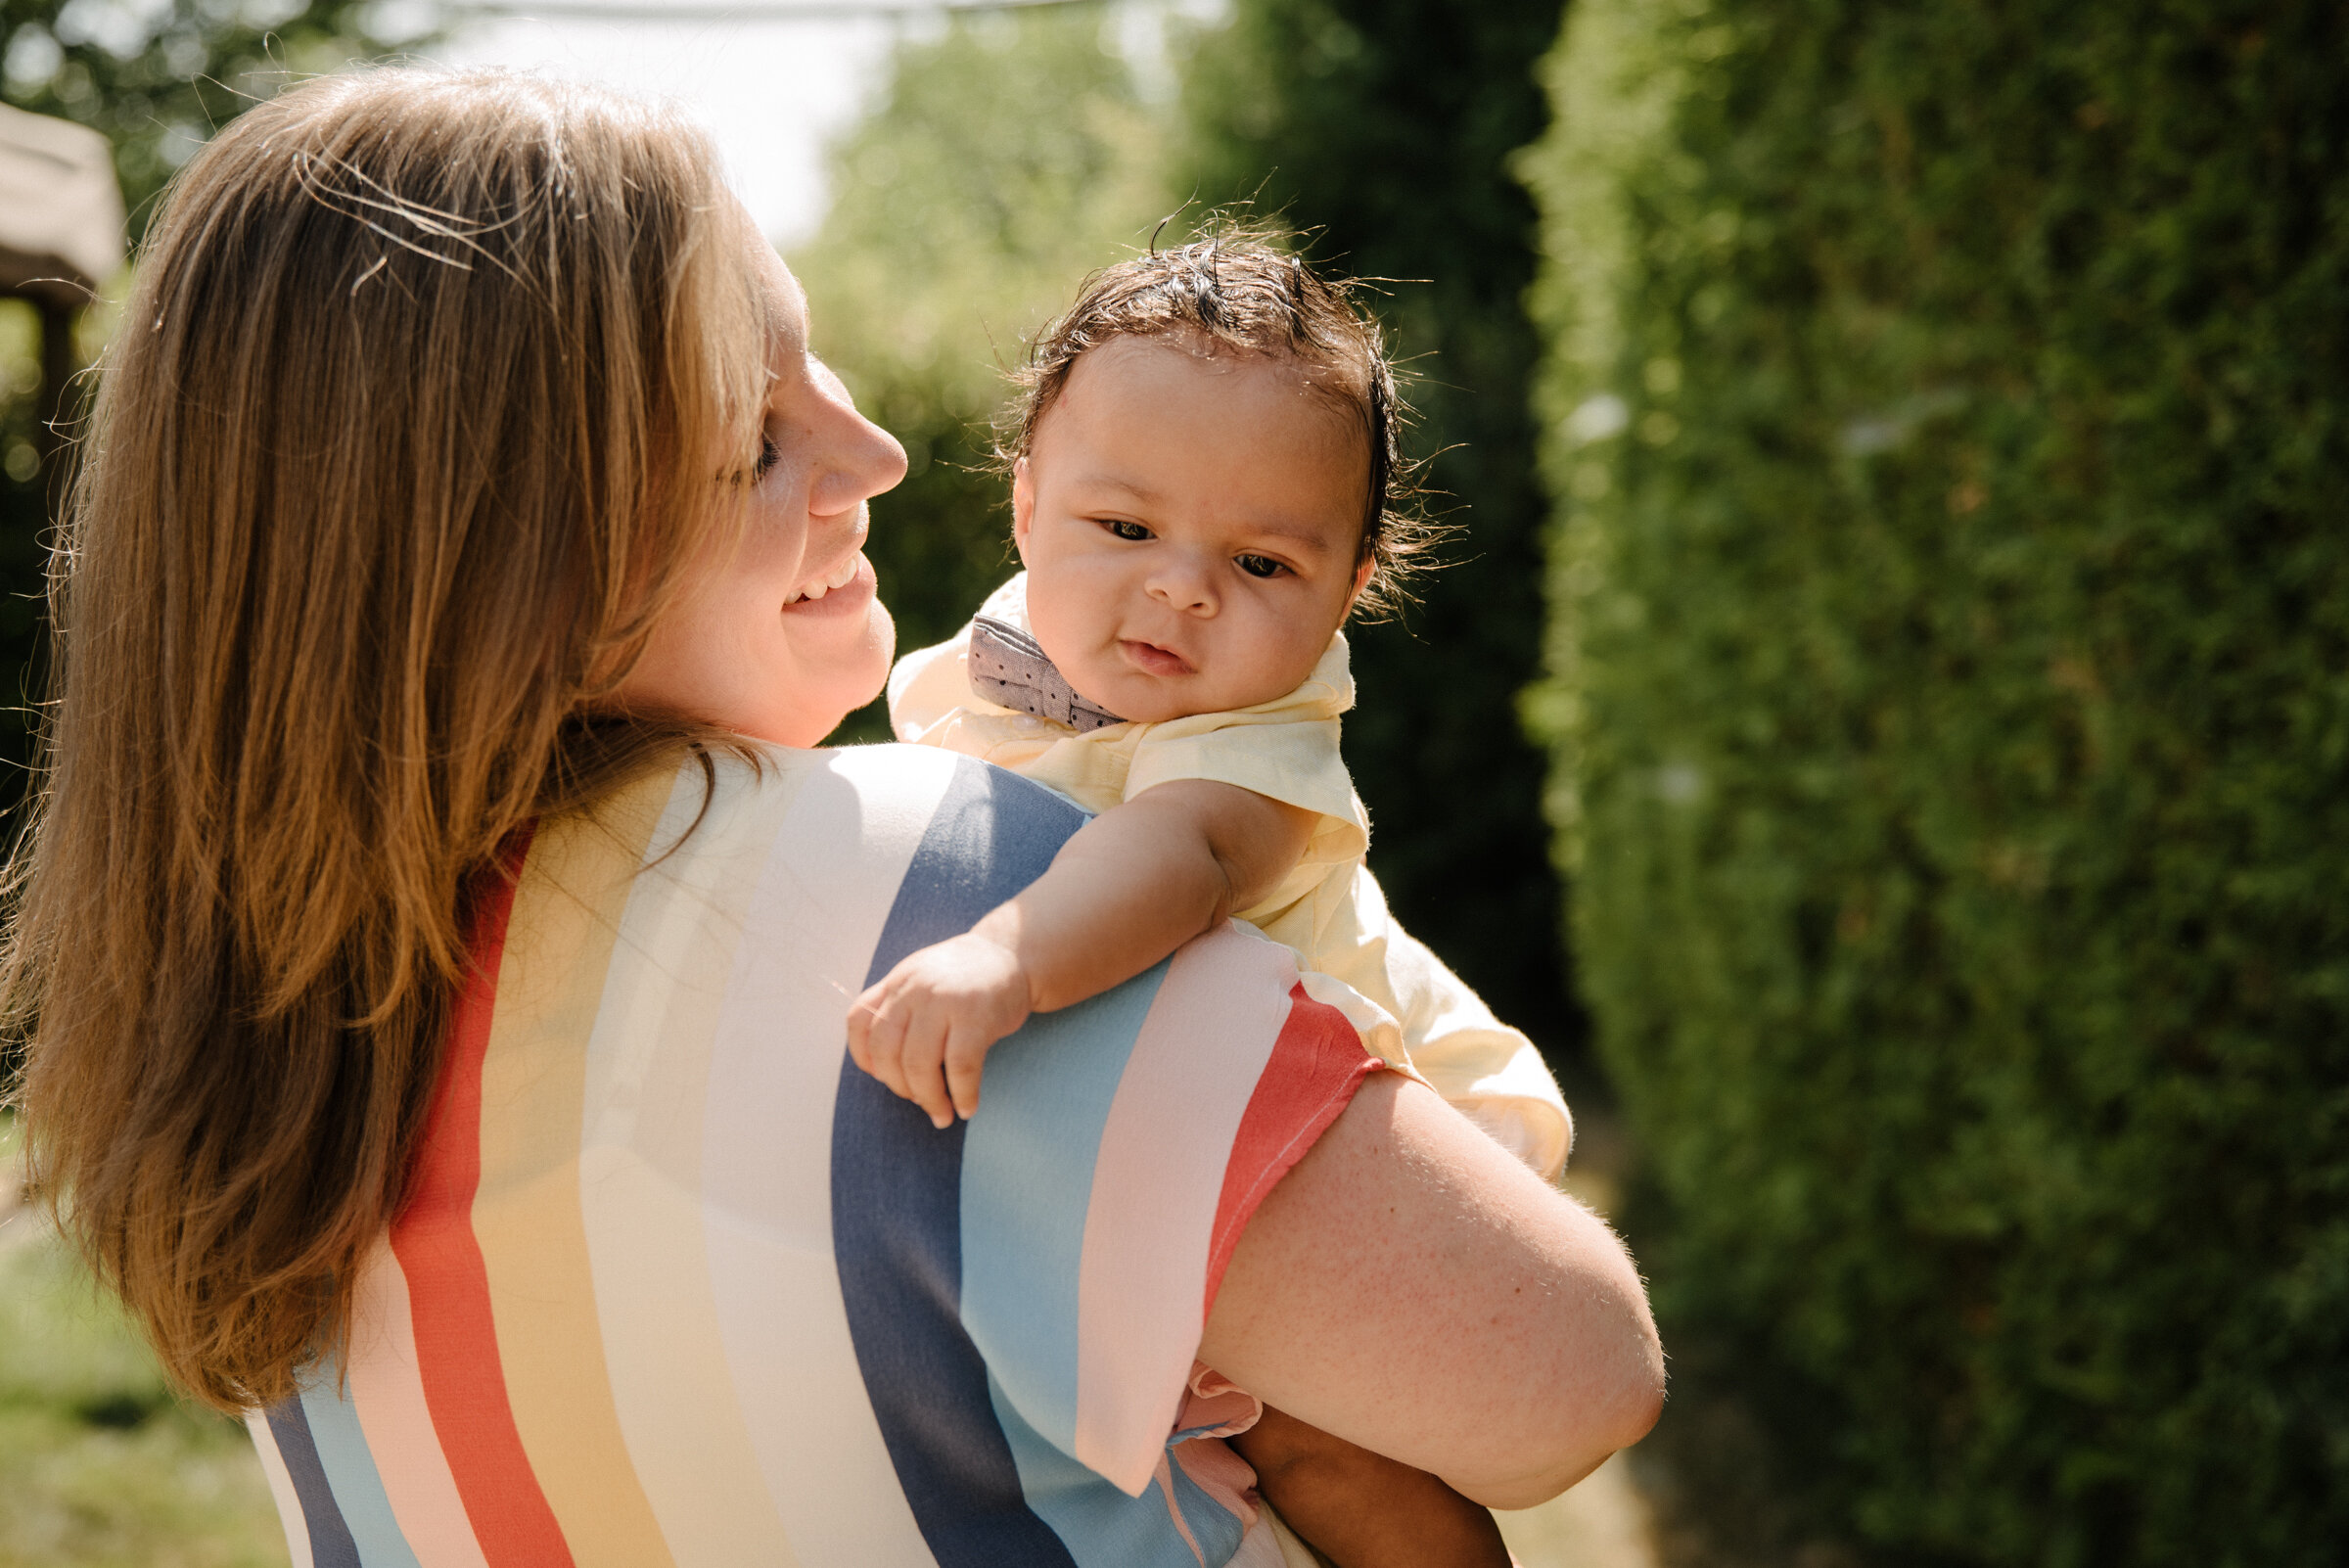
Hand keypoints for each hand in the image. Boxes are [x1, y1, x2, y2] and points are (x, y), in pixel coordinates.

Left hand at [847, 932, 1033, 1126]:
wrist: (1012, 954)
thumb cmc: (964, 977)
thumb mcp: (921, 978)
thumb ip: (898, 1008)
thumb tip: (881, 1067)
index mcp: (897, 982)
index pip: (858, 1020)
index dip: (862, 1056)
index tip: (881, 1076)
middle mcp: (914, 990)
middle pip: (887, 1051)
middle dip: (899, 1087)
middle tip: (919, 1101)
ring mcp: (945, 1002)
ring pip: (920, 1065)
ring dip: (929, 1099)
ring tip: (942, 1115)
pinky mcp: (977, 1017)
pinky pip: (961, 1068)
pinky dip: (962, 1095)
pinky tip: (967, 1107)